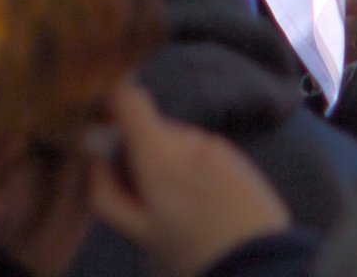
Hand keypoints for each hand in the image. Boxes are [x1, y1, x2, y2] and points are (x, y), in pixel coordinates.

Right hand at [86, 79, 292, 276]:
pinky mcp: (239, 157)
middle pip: (152, 127)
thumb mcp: (137, 231)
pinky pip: (203, 152)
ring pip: (178, 141)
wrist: (263, 264)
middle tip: (148, 192)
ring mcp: (217, 145)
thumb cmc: (191, 248)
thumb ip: (103, 191)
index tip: (106, 126)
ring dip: (171, 160)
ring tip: (183, 202)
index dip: (112, 102)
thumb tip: (93, 159)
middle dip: (143, 150)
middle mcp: (188, 137)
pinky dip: (196, 168)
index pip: (128, 97)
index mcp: (158, 151)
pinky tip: (207, 202)